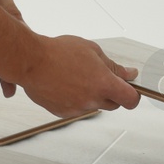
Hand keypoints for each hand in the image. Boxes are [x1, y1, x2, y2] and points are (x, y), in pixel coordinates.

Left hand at [0, 0, 26, 99]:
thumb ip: (12, 10)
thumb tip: (21, 27)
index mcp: (11, 28)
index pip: (24, 43)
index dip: (29, 54)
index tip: (34, 63)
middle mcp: (0, 42)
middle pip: (13, 61)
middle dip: (19, 73)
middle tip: (23, 84)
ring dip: (5, 83)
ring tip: (8, 94)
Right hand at [20, 35, 141, 118]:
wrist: (30, 61)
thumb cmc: (59, 52)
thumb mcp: (92, 51)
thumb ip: (113, 66)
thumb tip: (129, 74)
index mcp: (103, 83)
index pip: (130, 100)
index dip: (134, 95)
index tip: (131, 89)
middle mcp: (92, 99)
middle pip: (114, 104)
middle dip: (111, 93)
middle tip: (99, 76)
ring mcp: (77, 108)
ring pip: (94, 105)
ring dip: (91, 95)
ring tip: (77, 76)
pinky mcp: (62, 113)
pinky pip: (77, 108)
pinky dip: (76, 99)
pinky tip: (66, 84)